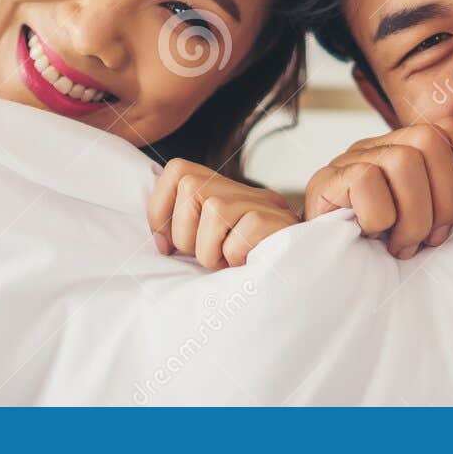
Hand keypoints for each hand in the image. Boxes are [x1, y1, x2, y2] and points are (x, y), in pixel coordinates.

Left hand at [147, 159, 299, 270]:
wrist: (293, 282)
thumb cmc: (244, 268)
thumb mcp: (208, 245)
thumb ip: (186, 231)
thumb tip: (159, 241)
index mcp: (222, 190)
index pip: (177, 171)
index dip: (160, 210)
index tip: (167, 246)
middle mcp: (244, 190)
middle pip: (191, 187)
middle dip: (187, 235)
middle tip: (208, 255)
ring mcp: (265, 203)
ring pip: (214, 209)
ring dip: (212, 251)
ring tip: (228, 262)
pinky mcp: (279, 222)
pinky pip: (240, 235)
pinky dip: (236, 257)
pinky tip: (247, 263)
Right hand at [303, 118, 452, 259]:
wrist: (335, 276)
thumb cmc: (393, 246)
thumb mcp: (442, 213)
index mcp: (409, 148)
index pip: (451, 128)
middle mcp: (381, 145)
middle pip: (430, 140)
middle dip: (445, 199)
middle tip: (433, 237)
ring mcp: (351, 159)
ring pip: (403, 161)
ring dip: (414, 216)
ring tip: (404, 244)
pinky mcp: (328, 179)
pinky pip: (367, 181)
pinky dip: (380, 218)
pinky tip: (374, 237)